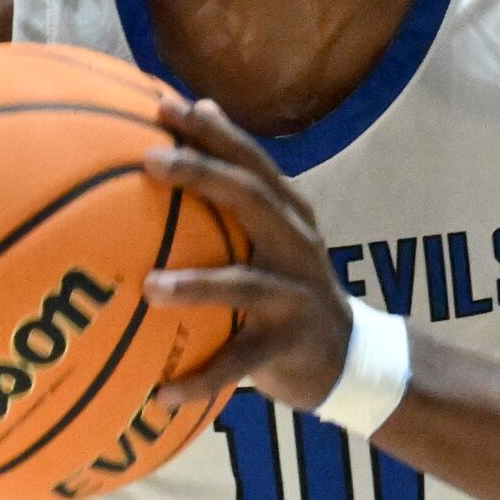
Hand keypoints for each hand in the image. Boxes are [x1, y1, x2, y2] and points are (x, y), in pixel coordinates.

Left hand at [137, 96, 352, 416]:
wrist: (350, 358)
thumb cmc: (288, 290)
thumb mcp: (270, 240)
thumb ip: (237, 195)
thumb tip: (190, 119)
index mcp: (289, 215)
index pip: (252, 161)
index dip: (213, 131)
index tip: (166, 104)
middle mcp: (297, 246)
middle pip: (254, 200)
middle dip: (203, 174)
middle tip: (151, 160)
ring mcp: (296, 295)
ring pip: (246, 284)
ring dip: (197, 285)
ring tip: (150, 286)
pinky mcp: (289, 345)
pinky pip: (239, 363)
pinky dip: (200, 379)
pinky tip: (160, 394)